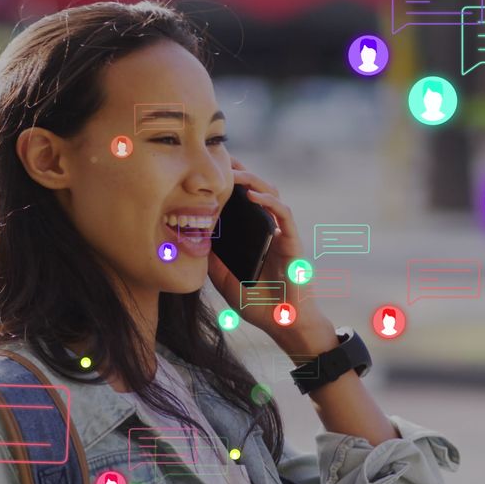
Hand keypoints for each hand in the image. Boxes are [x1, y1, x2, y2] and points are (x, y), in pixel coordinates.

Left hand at [208, 158, 338, 358]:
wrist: (283, 324)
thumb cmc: (258, 305)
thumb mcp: (224, 280)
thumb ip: (213, 260)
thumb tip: (192, 239)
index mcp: (253, 235)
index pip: (241, 200)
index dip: (229, 182)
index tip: (210, 168)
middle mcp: (268, 229)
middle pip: (256, 189)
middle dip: (240, 171)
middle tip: (221, 159)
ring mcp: (281, 233)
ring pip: (271, 194)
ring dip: (253, 180)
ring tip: (234, 174)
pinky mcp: (292, 241)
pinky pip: (283, 214)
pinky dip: (269, 201)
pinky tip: (253, 195)